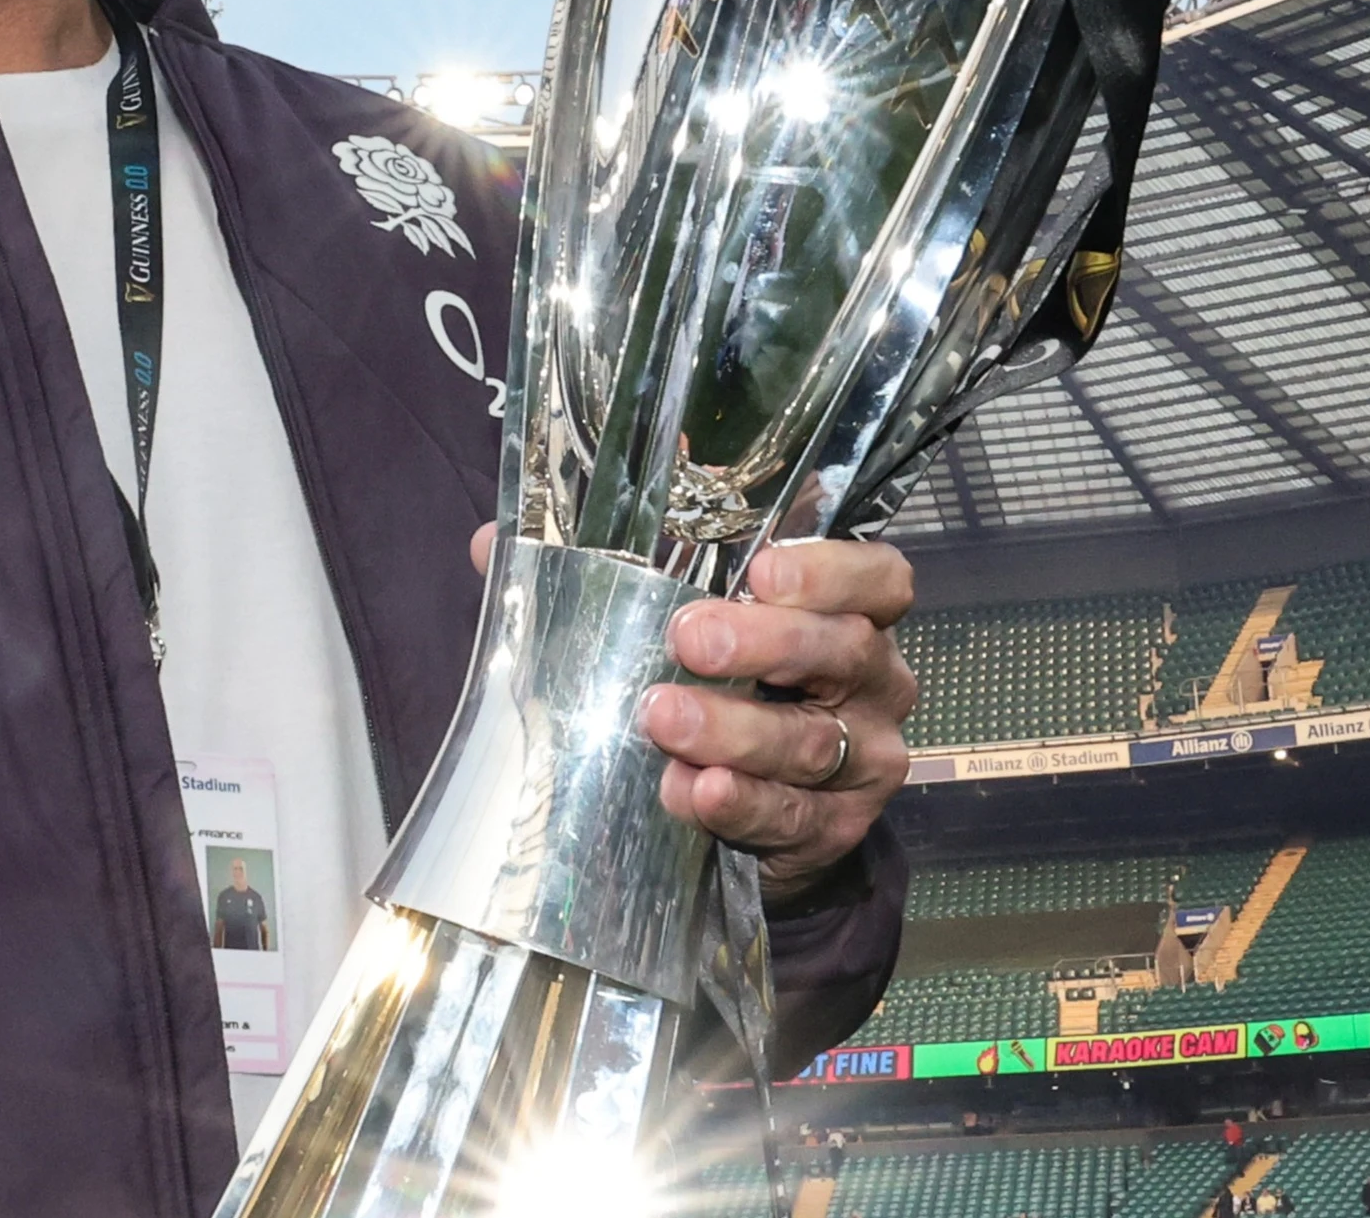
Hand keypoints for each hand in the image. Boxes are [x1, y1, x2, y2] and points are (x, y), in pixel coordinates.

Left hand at [468, 525, 914, 904]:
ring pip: (811, 740)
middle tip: (689, 638)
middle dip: (767, 641)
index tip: (762, 568)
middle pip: (844, 649)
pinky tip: (691, 793)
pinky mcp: (835, 828)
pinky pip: (791, 815)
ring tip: (662, 720)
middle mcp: (873, 680)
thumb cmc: (717, 686)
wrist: (757, 812)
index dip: (830, 568)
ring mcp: (863, 758)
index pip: (877, 576)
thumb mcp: (673, 624)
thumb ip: (602, 575)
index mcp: (848, 611)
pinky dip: (738, 804)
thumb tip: (492, 542)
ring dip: (734, 729)